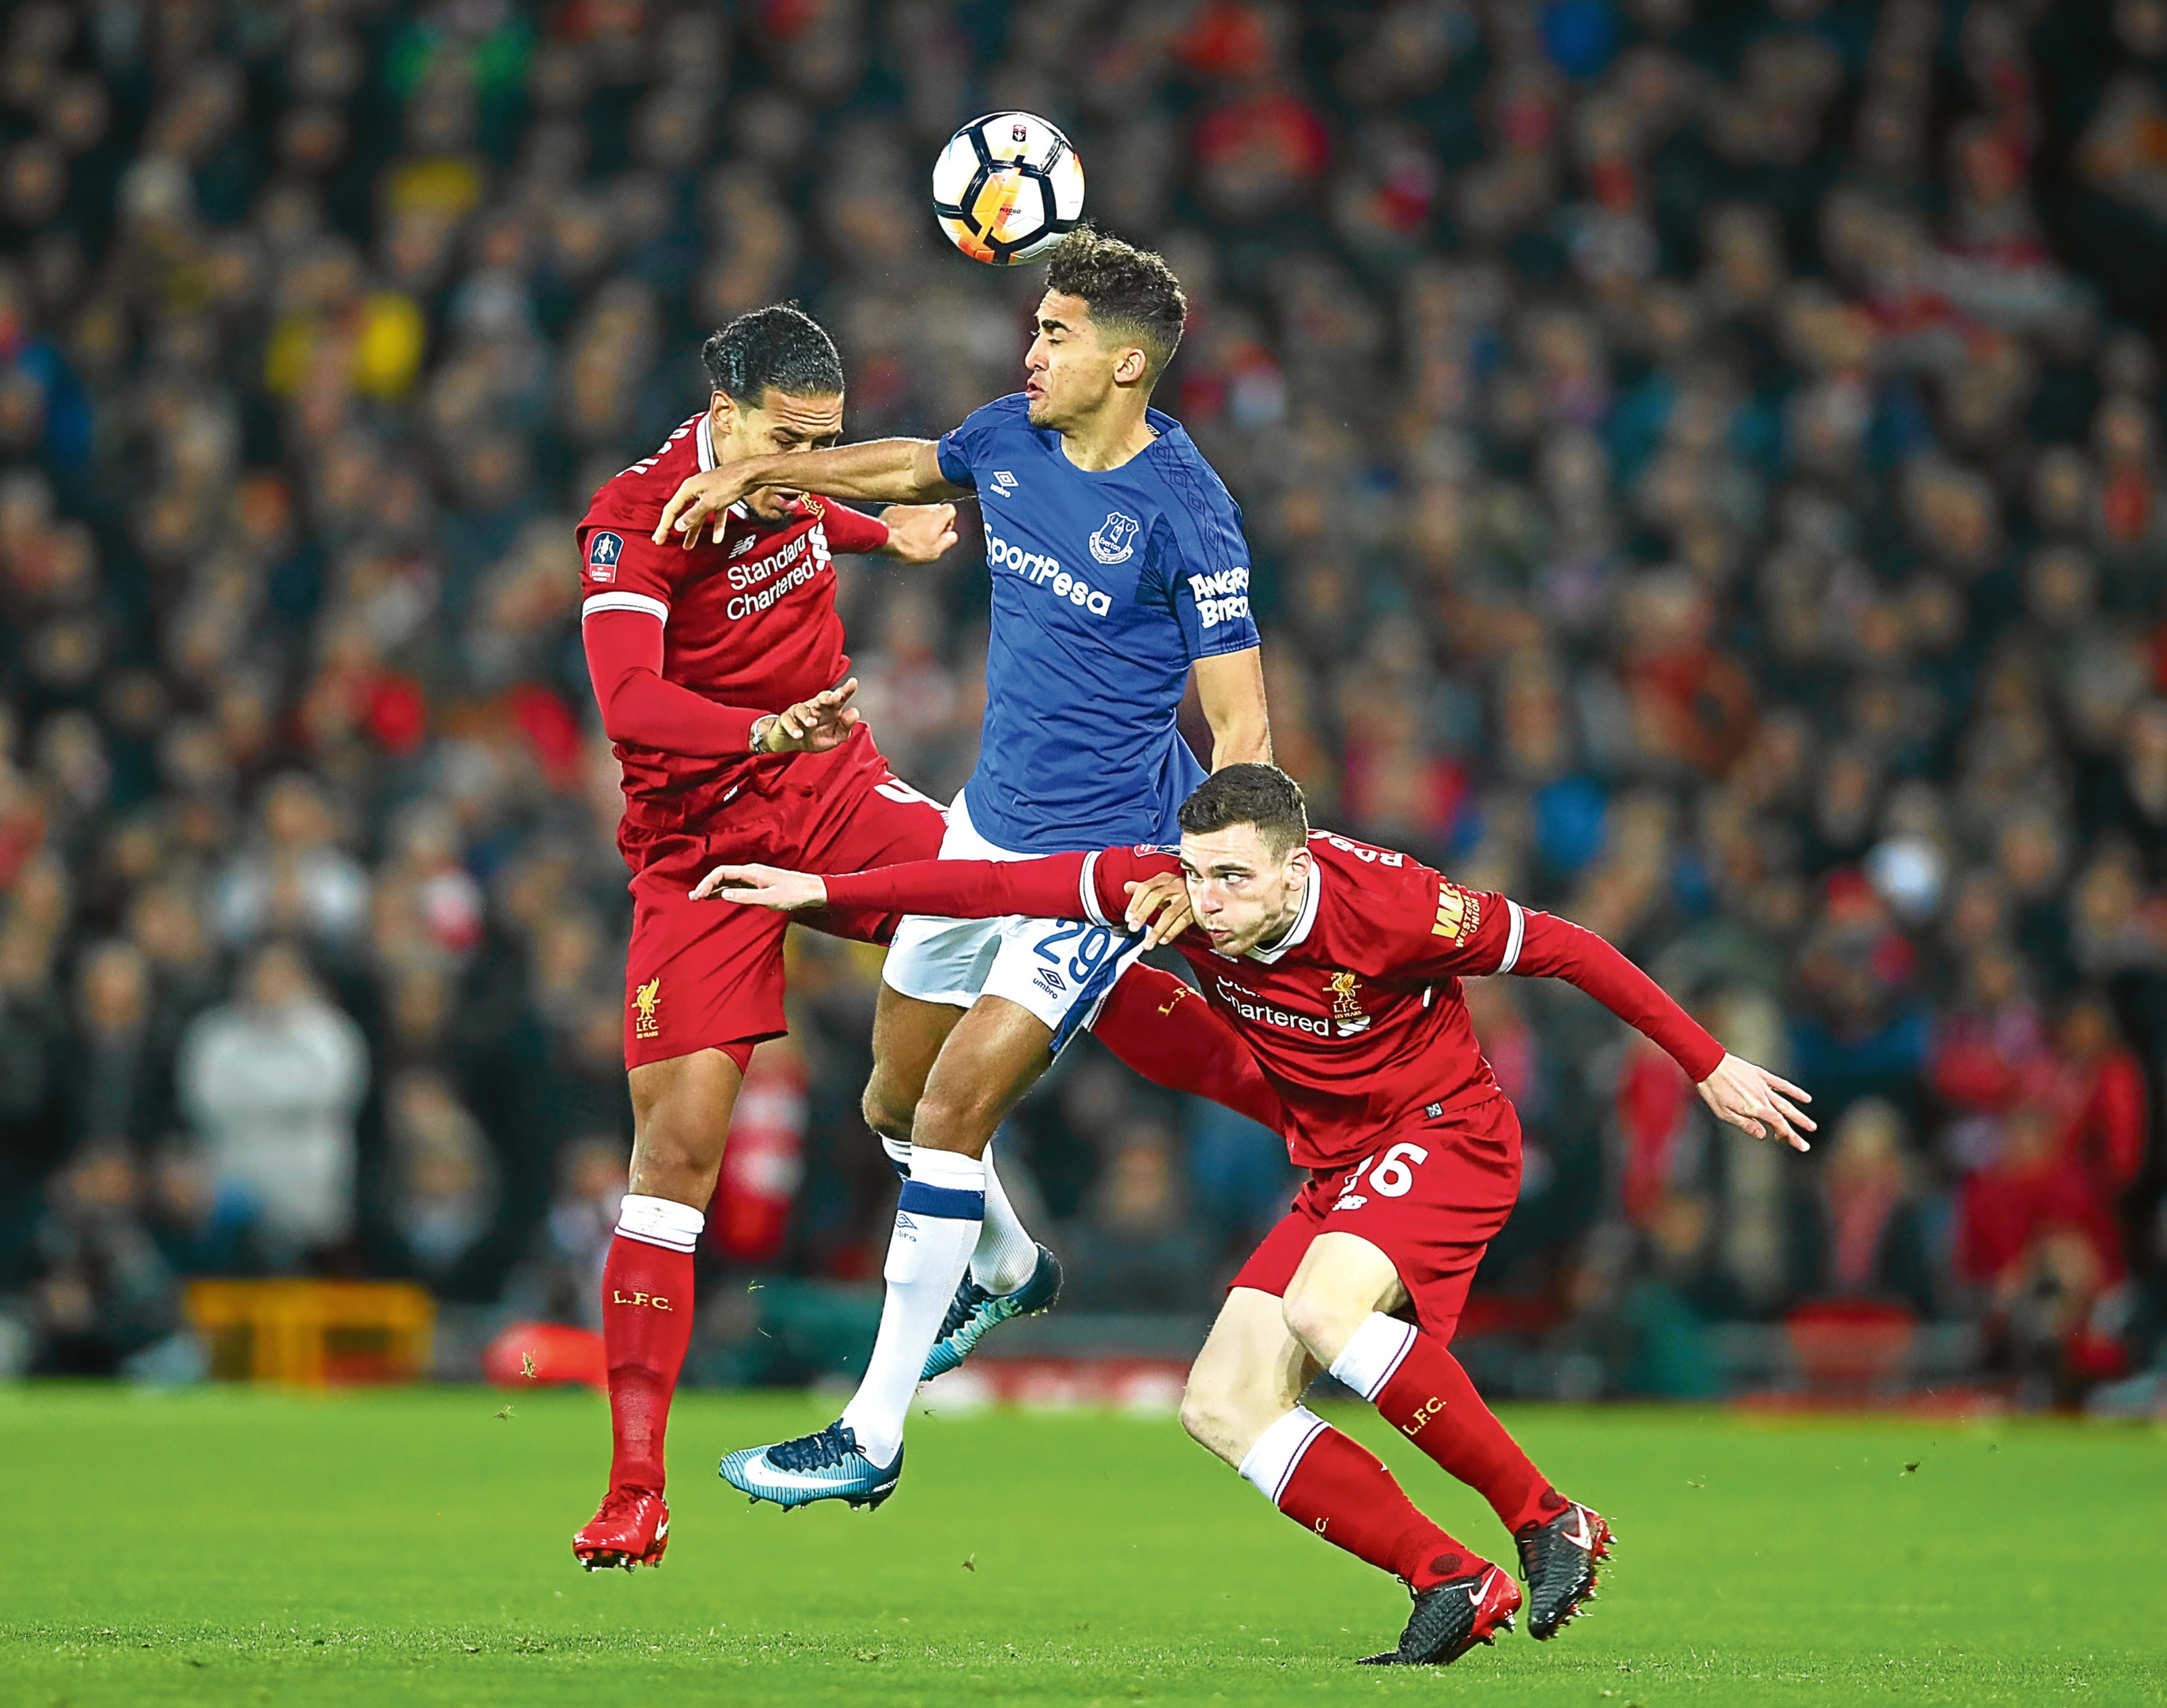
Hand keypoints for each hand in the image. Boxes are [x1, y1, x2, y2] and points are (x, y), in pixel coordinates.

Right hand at [654, 463, 759, 548]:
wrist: (750, 474)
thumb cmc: (729, 484)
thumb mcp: (709, 502)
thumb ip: (693, 515)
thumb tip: (678, 526)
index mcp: (688, 489)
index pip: (671, 510)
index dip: (664, 526)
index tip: (658, 539)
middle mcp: (695, 490)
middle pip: (682, 512)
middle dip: (675, 528)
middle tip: (664, 541)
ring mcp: (707, 493)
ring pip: (698, 515)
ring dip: (695, 530)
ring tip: (688, 546)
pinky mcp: (720, 496)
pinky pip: (714, 513)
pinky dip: (716, 525)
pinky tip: (718, 538)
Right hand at [691, 864, 829, 908]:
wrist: (812, 889)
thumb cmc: (793, 894)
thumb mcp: (769, 899)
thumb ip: (746, 897)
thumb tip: (723, 894)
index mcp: (751, 872)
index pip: (721, 873)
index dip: (706, 883)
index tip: (697, 896)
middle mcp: (750, 871)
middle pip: (721, 875)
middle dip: (705, 885)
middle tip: (692, 898)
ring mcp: (754, 877)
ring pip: (727, 880)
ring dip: (712, 888)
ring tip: (698, 898)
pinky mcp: (758, 883)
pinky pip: (736, 885)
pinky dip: (724, 890)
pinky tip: (717, 897)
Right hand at [758, 679, 861, 754]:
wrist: (791, 744)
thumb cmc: (816, 737)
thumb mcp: (835, 736)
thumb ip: (845, 726)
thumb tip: (854, 712)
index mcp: (829, 709)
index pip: (839, 698)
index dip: (846, 690)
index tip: (853, 682)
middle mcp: (815, 706)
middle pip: (821, 698)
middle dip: (827, 696)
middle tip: (835, 698)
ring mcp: (799, 711)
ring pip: (802, 709)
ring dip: (807, 716)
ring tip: (812, 723)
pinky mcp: (785, 719)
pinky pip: (788, 721)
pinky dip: (793, 727)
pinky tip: (798, 734)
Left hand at [881, 502, 958, 563]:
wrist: (884, 539)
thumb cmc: (910, 547)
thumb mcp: (935, 552)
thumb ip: (947, 542)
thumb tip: (952, 536)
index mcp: (937, 517)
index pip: (951, 510)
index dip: (949, 522)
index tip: (943, 533)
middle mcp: (924, 508)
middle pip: (934, 510)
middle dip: (933, 522)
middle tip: (928, 538)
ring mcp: (907, 507)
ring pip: (918, 512)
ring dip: (918, 522)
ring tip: (911, 538)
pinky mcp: (893, 509)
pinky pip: (902, 514)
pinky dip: (903, 522)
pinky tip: (899, 534)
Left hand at [1123, 873, 1193, 948]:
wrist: (1204, 894)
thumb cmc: (1177, 892)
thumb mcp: (1160, 888)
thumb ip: (1143, 889)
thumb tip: (1126, 887)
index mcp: (1165, 878)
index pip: (1146, 888)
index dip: (1135, 903)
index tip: (1128, 918)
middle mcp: (1176, 885)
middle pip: (1156, 897)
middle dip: (1143, 914)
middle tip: (1133, 928)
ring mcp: (1187, 897)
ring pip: (1170, 913)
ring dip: (1157, 930)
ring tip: (1147, 943)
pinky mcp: (1196, 910)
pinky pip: (1183, 922)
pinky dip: (1172, 932)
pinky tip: (1163, 941)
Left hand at [1696, 1054, 1814, 1150]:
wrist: (1708, 1063)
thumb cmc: (1713, 1090)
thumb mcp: (1723, 1113)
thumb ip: (1745, 1124)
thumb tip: (1763, 1134)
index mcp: (1754, 1107)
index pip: (1777, 1123)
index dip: (1786, 1133)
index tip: (1790, 1141)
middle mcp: (1762, 1097)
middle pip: (1784, 1117)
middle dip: (1796, 1131)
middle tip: (1806, 1145)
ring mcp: (1763, 1085)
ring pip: (1786, 1103)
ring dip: (1799, 1115)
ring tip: (1811, 1126)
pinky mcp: (1761, 1075)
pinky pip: (1782, 1084)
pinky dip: (1795, 1091)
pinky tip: (1807, 1098)